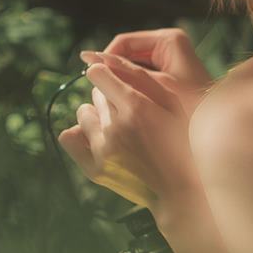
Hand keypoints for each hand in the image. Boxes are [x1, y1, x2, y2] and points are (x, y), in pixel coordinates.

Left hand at [57, 51, 200, 215]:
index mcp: (136, 108)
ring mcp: (102, 150)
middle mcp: (115, 127)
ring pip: (83, 113)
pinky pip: (68, 137)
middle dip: (109, 97)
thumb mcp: (173, 105)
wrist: (181, 189)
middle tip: (129, 112)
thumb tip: (101, 63)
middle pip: (95, 94)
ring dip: (97, 115)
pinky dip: (79, 134)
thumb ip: (142, 80)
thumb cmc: (183, 141)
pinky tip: (98, 138)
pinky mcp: (94, 169)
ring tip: (117, 127)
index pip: (98, 73)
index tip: (115, 82)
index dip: (107, 75)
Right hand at [90, 27, 215, 117]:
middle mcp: (170, 45)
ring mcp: (169, 60)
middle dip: (114, 73)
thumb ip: (124, 72)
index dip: (105, 60)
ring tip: (111, 103)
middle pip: (128, 54)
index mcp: (169, 39)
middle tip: (100, 95)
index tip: (92, 80)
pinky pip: (142, 79)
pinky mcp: (169, 75)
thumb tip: (90, 59)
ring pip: (133, 68)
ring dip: (121, 83)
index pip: (124, 42)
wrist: (219, 127)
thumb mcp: (154, 87)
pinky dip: (132, 90)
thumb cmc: (192, 107)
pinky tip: (125, 106)